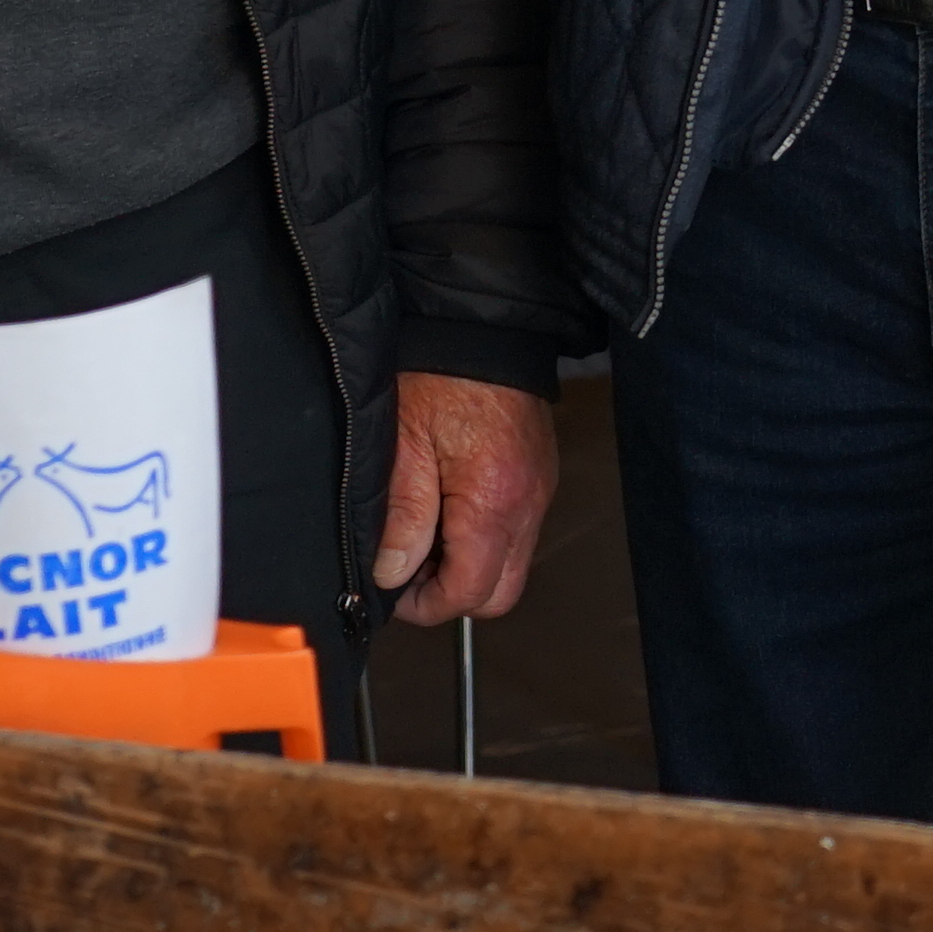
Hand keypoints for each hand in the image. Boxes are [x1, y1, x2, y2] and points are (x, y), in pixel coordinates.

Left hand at [373, 375, 560, 628]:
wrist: (483, 326)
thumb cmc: (442, 373)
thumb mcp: (403, 444)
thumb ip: (402, 516)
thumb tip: (393, 573)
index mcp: (493, 501)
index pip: (470, 592)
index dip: (427, 605)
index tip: (396, 592)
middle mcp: (528, 504)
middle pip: (500, 593)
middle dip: (454, 593)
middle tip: (411, 569)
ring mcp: (539, 493)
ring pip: (510, 566)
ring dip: (468, 564)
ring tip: (426, 533)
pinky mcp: (539, 478)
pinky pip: (516, 533)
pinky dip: (483, 537)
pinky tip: (448, 508)